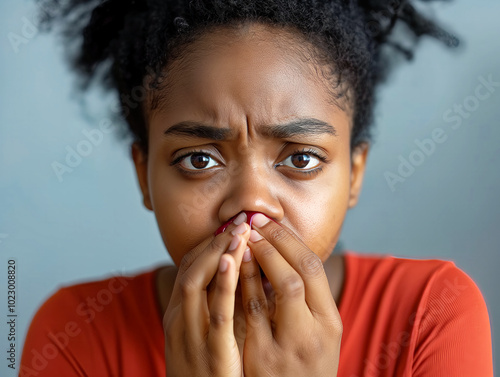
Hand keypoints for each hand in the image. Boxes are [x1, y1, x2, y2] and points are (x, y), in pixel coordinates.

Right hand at [164, 216, 250, 376]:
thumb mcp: (203, 337)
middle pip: (191, 268)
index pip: (189, 267)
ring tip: (237, 230)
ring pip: (197, 282)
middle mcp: (180, 319)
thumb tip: (236, 278)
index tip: (229, 227)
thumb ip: (214, 309)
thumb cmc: (207, 374)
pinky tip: (232, 260)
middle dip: (214, 241)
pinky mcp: (210, 351)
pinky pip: (216, 312)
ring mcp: (191, 334)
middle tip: (238, 220)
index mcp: (179, 315)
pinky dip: (222, 283)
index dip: (208, 244)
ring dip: (217, 252)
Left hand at [240, 214, 341, 376]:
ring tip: (241, 237)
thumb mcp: (319, 332)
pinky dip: (239, 286)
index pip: (313, 268)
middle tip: (255, 223)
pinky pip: (246, 315)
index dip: (290, 240)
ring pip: (267, 294)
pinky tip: (231, 267)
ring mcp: (284, 347)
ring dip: (252, 260)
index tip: (272, 222)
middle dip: (273, 244)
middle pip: (294, 276)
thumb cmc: (307, 363)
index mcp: (330, 322)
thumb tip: (289, 252)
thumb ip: (309, 298)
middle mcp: (311, 334)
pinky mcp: (259, 358)